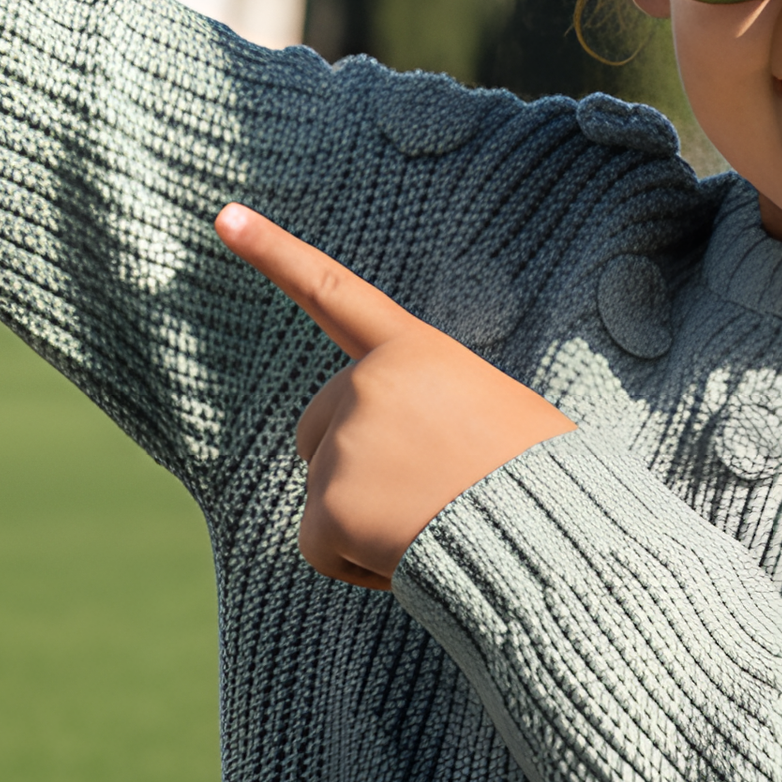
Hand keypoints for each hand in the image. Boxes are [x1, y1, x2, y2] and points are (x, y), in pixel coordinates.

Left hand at [215, 205, 573, 589]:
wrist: (557, 546)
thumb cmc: (545, 485)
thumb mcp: (494, 414)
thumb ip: (429, 408)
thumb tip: (403, 456)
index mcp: (415, 352)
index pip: (334, 291)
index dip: (273, 251)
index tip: (225, 216)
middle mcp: (367, 384)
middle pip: (321, 430)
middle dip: (358, 470)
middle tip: (433, 495)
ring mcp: (344, 442)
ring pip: (325, 496)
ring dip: (367, 523)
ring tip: (436, 524)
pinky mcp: (329, 506)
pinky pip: (322, 548)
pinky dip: (358, 565)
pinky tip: (411, 558)